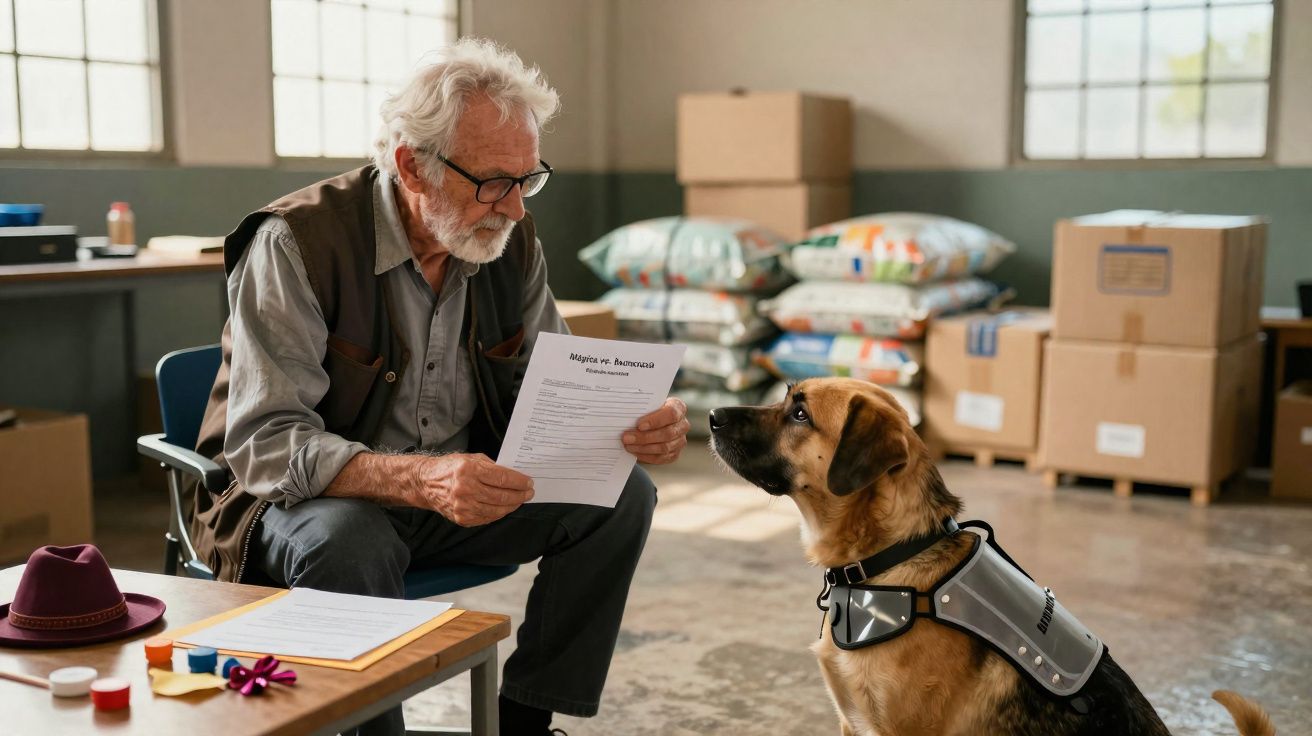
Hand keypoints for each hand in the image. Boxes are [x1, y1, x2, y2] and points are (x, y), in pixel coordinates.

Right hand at [411, 453, 533, 526]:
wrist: (426, 483)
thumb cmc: (450, 468)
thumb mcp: (471, 459)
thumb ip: (492, 467)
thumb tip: (514, 476)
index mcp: (469, 470)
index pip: (502, 478)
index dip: (519, 481)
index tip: (529, 482)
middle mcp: (465, 489)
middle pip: (502, 495)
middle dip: (520, 495)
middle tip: (529, 492)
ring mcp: (463, 506)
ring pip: (497, 510)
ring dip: (512, 505)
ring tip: (519, 500)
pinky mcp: (462, 518)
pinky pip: (487, 518)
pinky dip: (499, 513)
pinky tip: (505, 507)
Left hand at [622, 397, 689, 464]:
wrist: (651, 422)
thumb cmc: (648, 410)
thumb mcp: (646, 405)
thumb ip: (640, 409)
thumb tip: (624, 416)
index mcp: (678, 407)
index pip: (671, 413)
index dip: (655, 420)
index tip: (639, 425)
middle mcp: (683, 424)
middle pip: (667, 433)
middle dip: (645, 437)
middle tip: (627, 438)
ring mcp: (680, 440)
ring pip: (664, 447)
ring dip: (643, 448)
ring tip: (628, 445)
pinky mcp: (675, 453)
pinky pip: (661, 458)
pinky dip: (646, 456)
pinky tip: (635, 452)